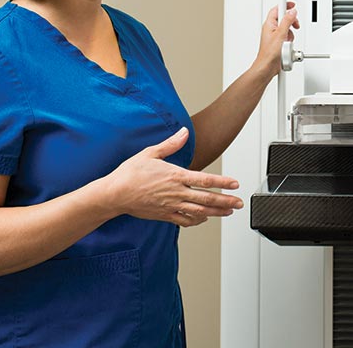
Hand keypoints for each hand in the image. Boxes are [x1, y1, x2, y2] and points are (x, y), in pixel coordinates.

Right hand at [103, 128, 243, 226]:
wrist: (113, 194)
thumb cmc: (130, 173)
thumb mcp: (150, 153)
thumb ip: (171, 144)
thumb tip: (184, 132)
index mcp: (175, 176)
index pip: (205, 180)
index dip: (222, 182)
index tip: (235, 184)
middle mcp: (176, 193)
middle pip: (206, 199)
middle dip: (225, 201)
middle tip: (239, 202)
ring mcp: (171, 206)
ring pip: (199, 212)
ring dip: (216, 212)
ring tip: (229, 211)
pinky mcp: (164, 215)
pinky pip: (184, 220)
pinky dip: (197, 220)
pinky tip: (205, 218)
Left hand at [254, 2, 299, 77]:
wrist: (267, 66)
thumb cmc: (269, 53)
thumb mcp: (280, 34)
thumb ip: (287, 21)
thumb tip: (292, 12)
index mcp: (269, 24)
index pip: (277, 9)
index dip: (285, 5)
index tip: (292, 4)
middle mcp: (271, 29)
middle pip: (284, 19)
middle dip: (291, 22)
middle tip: (295, 25)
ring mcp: (276, 36)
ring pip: (287, 29)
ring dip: (291, 34)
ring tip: (289, 41)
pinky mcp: (279, 43)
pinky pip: (288, 38)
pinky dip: (290, 41)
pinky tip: (288, 46)